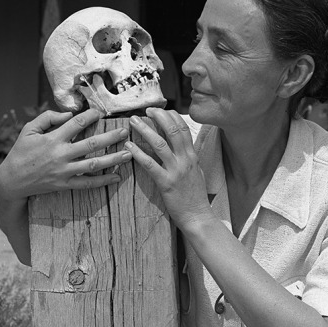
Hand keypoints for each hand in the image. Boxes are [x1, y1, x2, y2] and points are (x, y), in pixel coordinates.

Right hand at [0, 108, 131, 201]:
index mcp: (53, 139)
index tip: (100, 112)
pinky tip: (117, 177)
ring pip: (93, 164)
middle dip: (110, 137)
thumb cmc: (21, 152)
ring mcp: (64, 171)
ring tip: (128, 154)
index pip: (76, 124)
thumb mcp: (29, 130)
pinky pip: (87, 183)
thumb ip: (48, 118)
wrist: (12, 180)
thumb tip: (69, 113)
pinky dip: (103, 181)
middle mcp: (61, 155)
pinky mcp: (65, 184)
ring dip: (113, 159)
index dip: (90, 116)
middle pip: (91, 144)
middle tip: (125, 132)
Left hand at [127, 108, 213, 230]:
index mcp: (192, 156)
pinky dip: (138, 153)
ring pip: (160, 144)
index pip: (184, 128)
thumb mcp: (196, 172)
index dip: (171, 116)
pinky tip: (129, 146)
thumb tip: (180, 145)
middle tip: (146, 111)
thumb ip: (188, 157)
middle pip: (173, 130)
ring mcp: (176, 171)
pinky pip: (150, 165)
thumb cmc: (195, 196)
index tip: (160, 110)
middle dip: (159, 117)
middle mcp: (185, 160)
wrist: (198, 217)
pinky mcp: (166, 183)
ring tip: (133, 122)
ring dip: (145, 130)